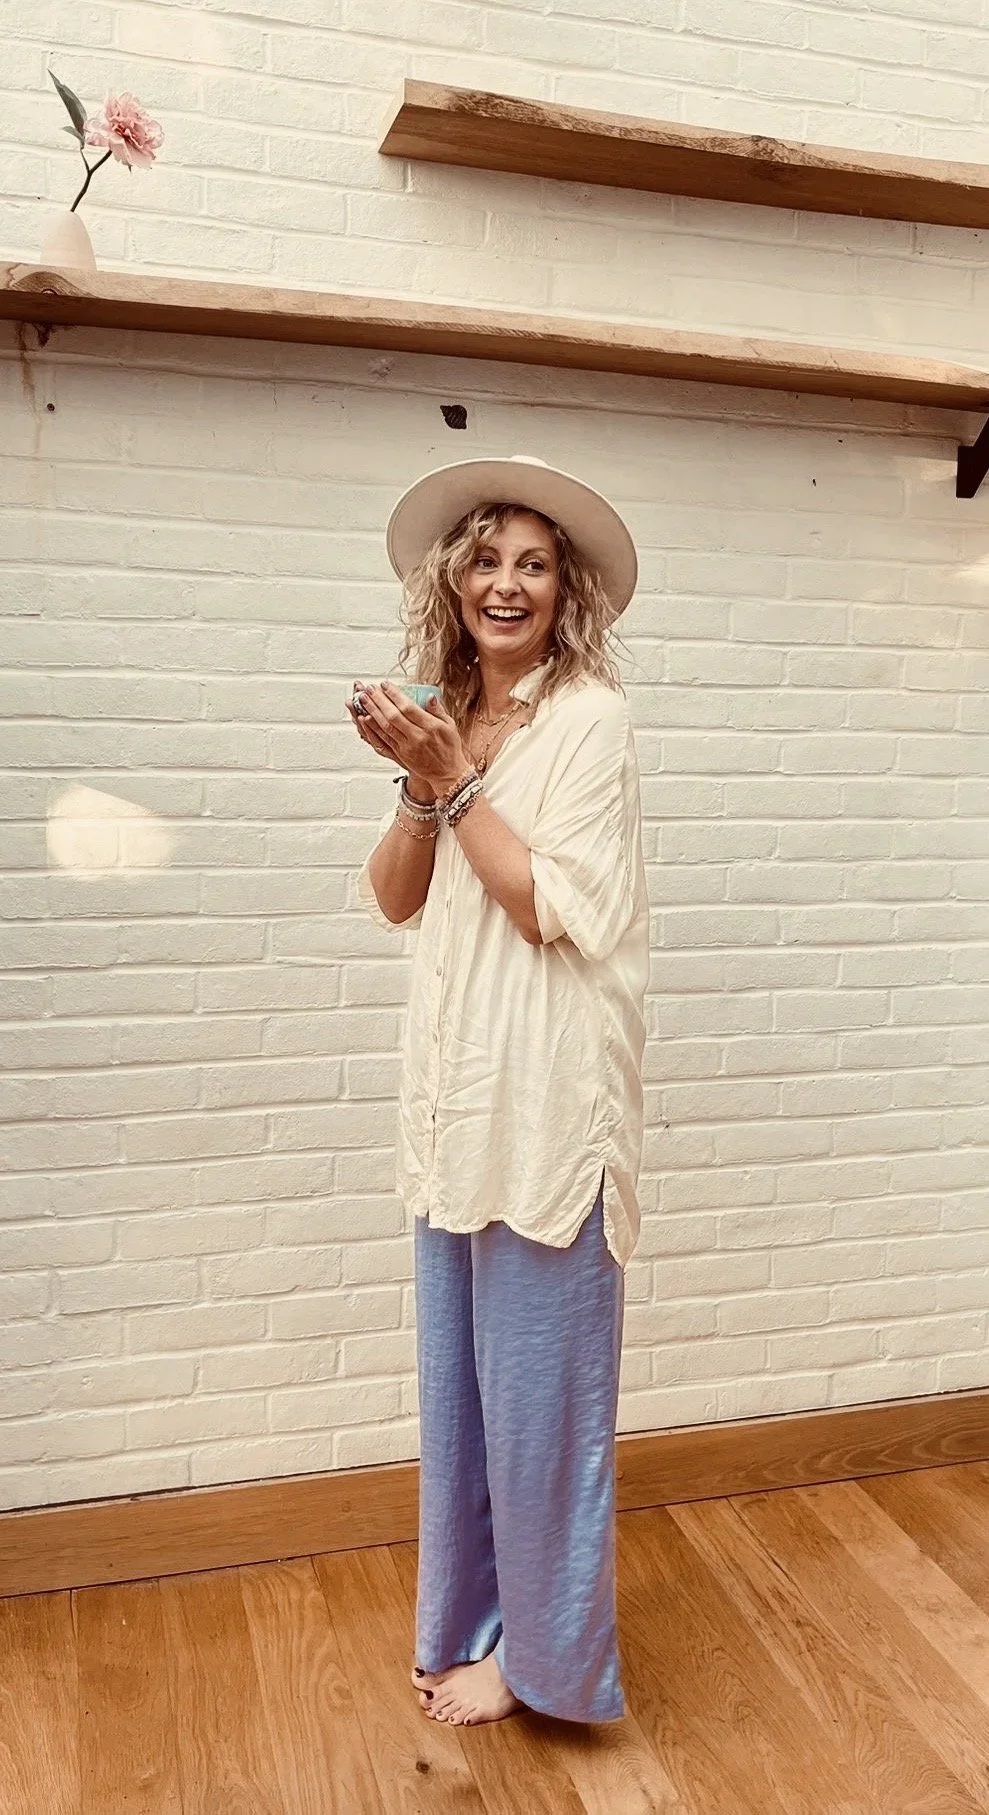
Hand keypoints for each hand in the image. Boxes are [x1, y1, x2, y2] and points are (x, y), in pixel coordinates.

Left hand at [354, 681, 470, 793]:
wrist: (447, 773)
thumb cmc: (450, 748)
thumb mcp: (450, 725)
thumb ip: (438, 709)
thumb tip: (429, 695)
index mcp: (430, 727)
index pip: (408, 708)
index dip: (394, 695)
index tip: (385, 685)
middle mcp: (417, 737)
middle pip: (393, 716)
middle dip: (379, 700)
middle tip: (369, 689)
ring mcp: (407, 747)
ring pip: (386, 727)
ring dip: (372, 711)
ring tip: (363, 699)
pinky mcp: (401, 754)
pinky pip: (383, 740)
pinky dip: (373, 728)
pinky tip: (365, 719)